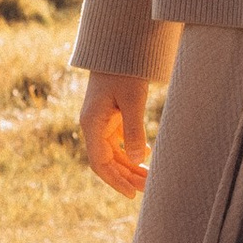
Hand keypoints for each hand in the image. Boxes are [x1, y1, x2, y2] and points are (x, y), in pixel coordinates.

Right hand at [79, 73, 151, 196]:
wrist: (118, 47)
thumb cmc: (124, 71)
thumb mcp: (133, 100)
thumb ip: (134, 130)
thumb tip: (138, 161)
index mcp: (92, 124)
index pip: (100, 163)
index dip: (115, 180)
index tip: (131, 194)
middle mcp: (93, 126)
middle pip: (107, 161)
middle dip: (126, 177)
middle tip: (148, 190)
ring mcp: (101, 121)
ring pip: (113, 153)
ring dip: (130, 166)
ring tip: (150, 179)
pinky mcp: (110, 116)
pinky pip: (118, 141)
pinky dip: (131, 151)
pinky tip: (148, 156)